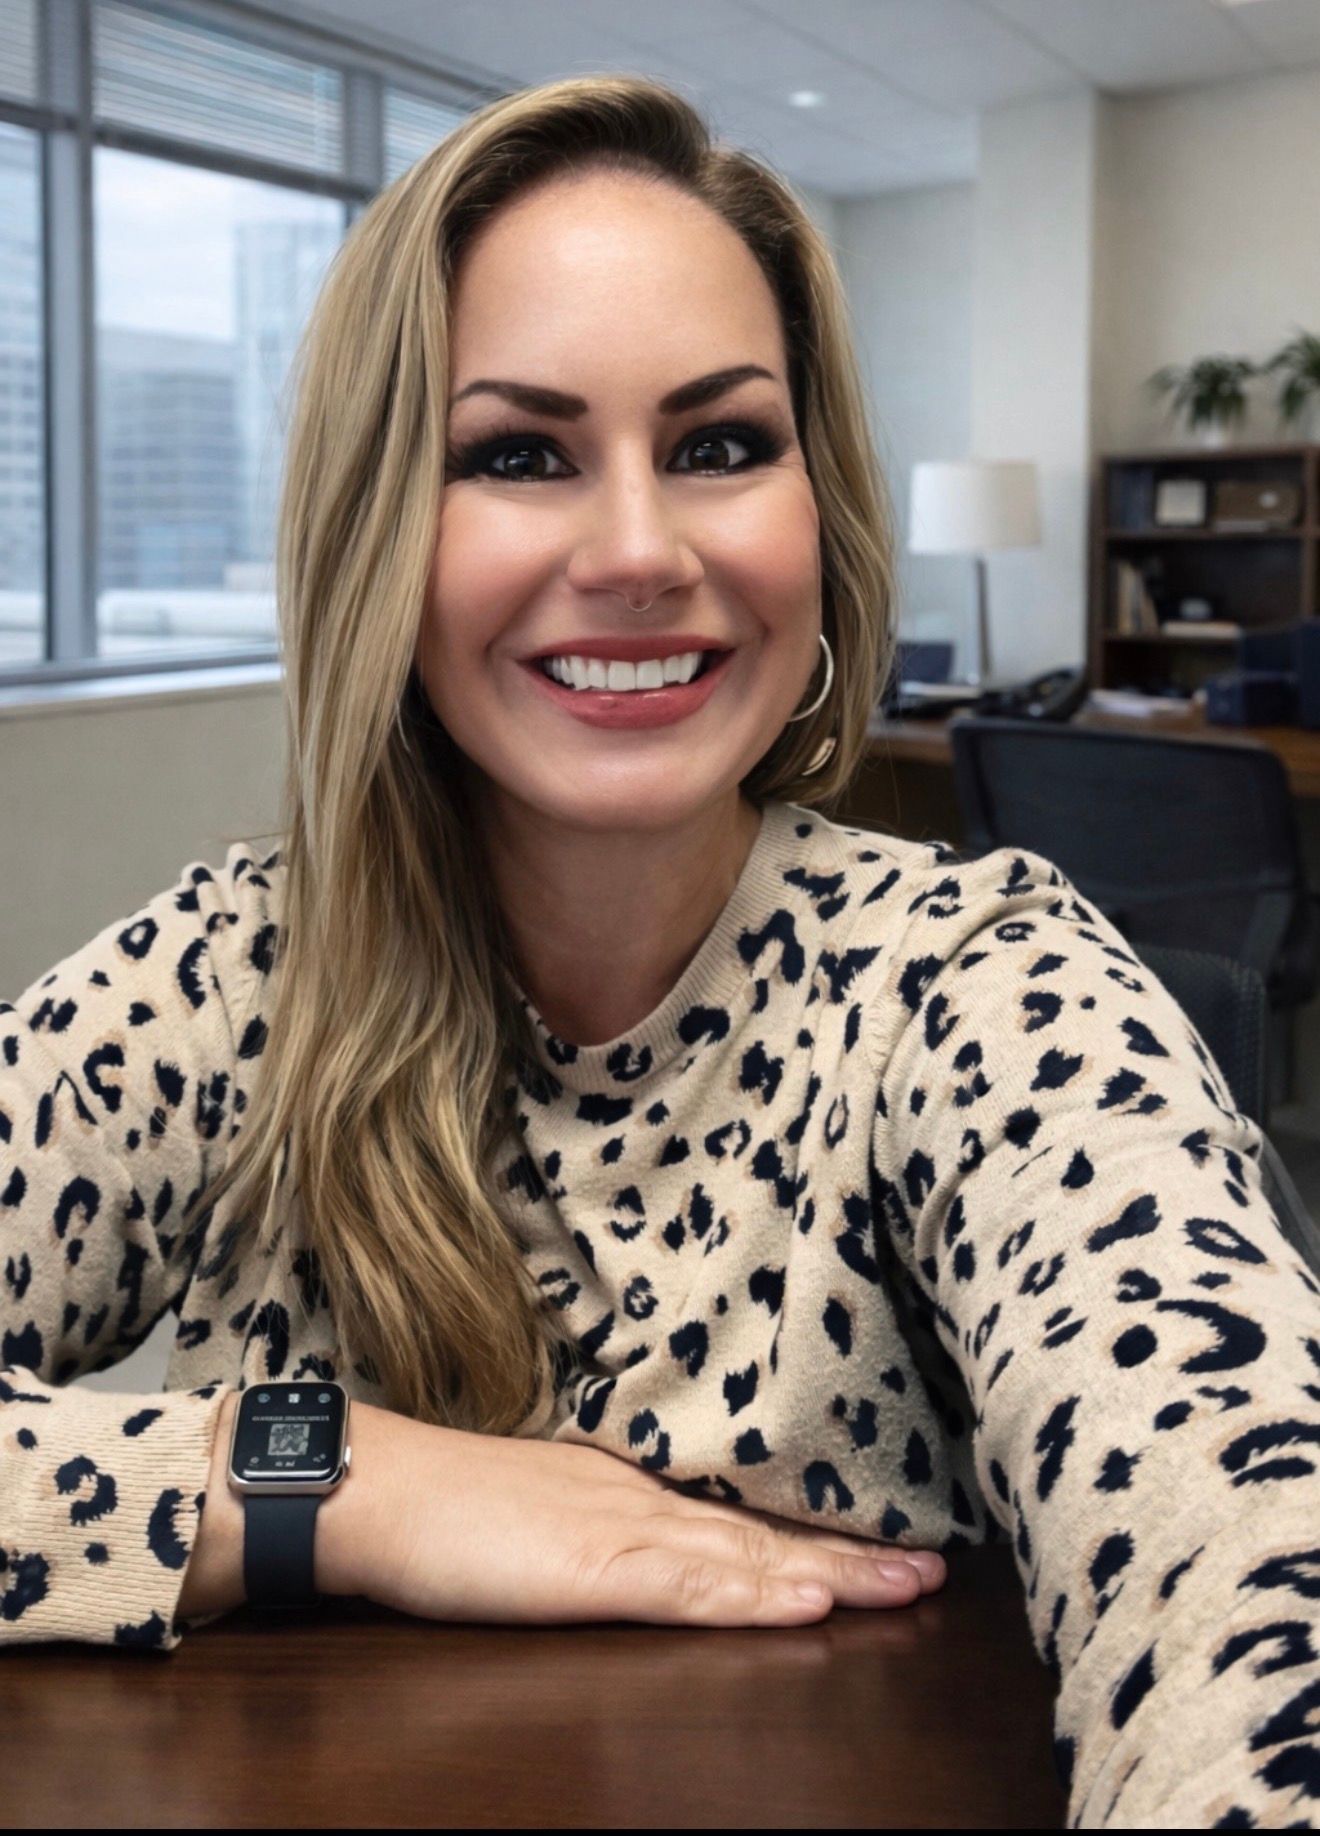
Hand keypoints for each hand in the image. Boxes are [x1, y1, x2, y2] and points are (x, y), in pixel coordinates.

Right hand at [358, 1413, 946, 1627]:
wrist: (380, 1490)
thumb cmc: (449, 1504)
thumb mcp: (542, 1502)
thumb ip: (601, 1514)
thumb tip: (655, 1529)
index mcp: (631, 1485)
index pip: (741, 1510)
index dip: (816, 1525)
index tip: (885, 1536)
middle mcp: (644, 1499)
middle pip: (766, 1532)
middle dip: (854, 1552)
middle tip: (935, 1565)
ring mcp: (623, 1531)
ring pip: (749, 1558)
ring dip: (833, 1574)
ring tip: (909, 1585)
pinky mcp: (595, 1570)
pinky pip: (691, 1588)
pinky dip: (755, 1597)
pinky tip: (806, 1603)